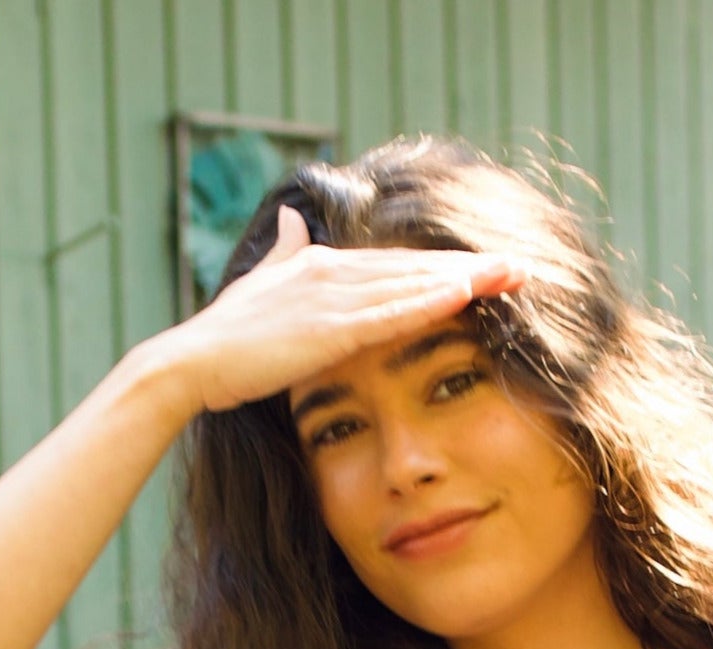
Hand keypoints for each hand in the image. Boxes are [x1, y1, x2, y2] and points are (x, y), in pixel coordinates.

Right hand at [177, 204, 525, 414]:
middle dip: (470, 268)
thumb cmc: (224, 338)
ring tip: (510, 277)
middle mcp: (332, 272)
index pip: (393, 265)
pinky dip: (429, 302)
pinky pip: (391, 313)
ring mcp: (332, 297)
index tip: (482, 268)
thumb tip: (292, 221)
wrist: (192, 362)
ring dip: (464, 280)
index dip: (439, 266)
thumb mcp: (260, 289)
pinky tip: (465, 296)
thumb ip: (283, 256)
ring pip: (412, 284)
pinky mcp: (330, 328)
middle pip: (414, 267)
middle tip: (520, 267)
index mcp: (321, 267)